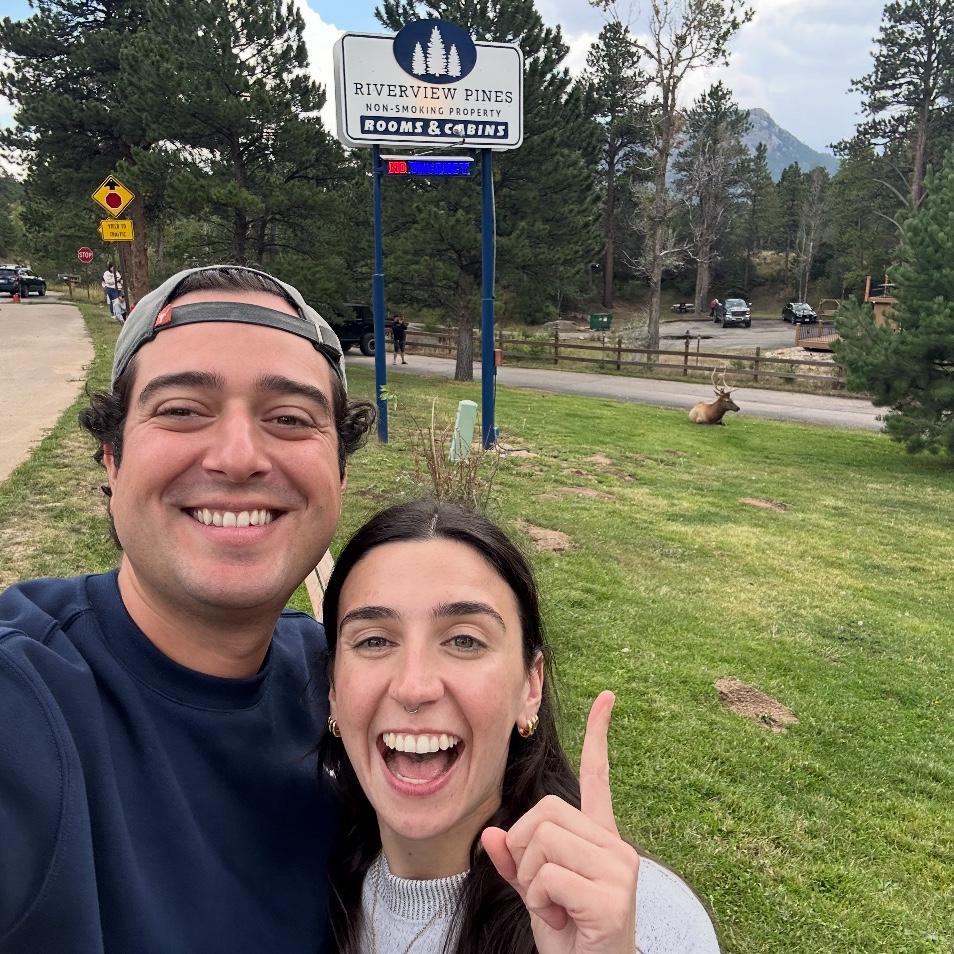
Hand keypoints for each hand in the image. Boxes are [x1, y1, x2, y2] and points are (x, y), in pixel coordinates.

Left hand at [481, 691, 638, 953]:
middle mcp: (615, 845)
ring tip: (557, 907)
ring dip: (533, 880)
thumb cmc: (569, 936)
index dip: (598, 736)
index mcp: (599, 839)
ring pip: (542, 842)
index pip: (598, 778)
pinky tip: (565, 920)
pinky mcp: (613, 894)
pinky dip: (542, 902)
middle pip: (544, 811)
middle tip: (544, 889)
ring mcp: (619, 868)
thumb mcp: (535, 895)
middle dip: (524, 850)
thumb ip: (514, 863)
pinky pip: (549, 876)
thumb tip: (491, 835)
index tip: (608, 697)